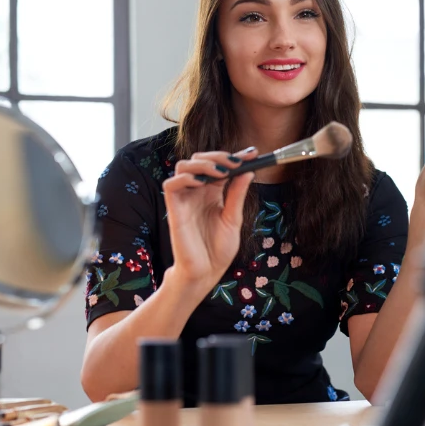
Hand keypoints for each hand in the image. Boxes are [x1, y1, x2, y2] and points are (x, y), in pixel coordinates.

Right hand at [161, 147, 257, 294]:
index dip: (235, 156)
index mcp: (213, 193)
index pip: (221, 166)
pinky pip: (171, 184)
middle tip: (236, 162)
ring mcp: (185, 199)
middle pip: (200, 159)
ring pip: (184, 166)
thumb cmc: (218, 250)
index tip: (253, 152)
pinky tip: (201, 183)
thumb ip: (237, 195)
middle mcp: (198, 192)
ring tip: (221, 172)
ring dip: (202, 163)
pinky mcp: (174, 209)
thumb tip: (248, 171)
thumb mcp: (234, 219)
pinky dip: (185, 178)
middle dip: (218, 156)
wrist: (206, 273)